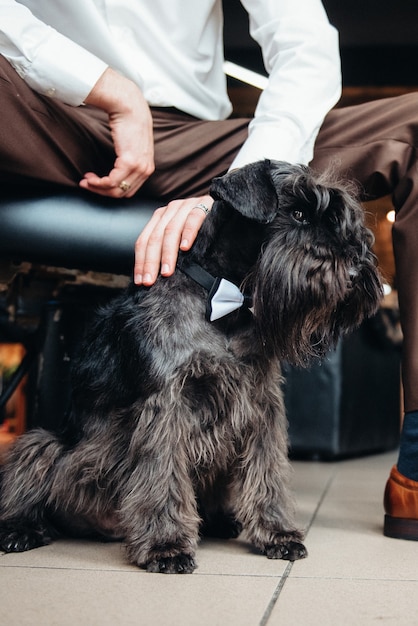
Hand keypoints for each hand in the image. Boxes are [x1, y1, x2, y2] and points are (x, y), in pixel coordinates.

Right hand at [79, 68, 154, 197]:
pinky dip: (99, 183)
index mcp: (147, 168)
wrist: (129, 106)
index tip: (96, 183)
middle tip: (87, 184)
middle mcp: (145, 170)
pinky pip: (111, 182)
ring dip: (98, 188)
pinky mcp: (129, 161)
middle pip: (122, 193)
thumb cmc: (127, 122)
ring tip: (86, 180)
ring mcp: (139, 167)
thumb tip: (114, 171)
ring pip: (116, 190)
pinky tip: (90, 177)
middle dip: (102, 192)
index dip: (111, 191)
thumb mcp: (131, 146)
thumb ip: (127, 160)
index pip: (129, 190)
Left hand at [134, 195, 213, 284]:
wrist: (226, 209)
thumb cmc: (202, 231)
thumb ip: (166, 250)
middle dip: (150, 262)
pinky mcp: (204, 204)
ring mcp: (186, 206)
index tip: (139, 281)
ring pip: (171, 230)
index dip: (140, 262)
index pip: (144, 241)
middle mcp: (170, 210)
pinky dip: (188, 233)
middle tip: (149, 281)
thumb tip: (152, 275)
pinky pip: (194, 218)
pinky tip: (185, 247)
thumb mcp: (179, 239)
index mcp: (160, 218)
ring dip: (168, 253)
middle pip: (154, 237)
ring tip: (167, 272)